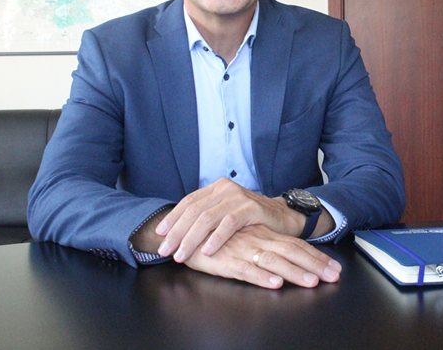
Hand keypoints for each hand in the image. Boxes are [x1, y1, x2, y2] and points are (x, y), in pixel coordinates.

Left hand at [156, 179, 301, 262]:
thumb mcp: (226, 213)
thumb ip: (207, 216)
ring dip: (191, 238)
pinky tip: (206, 250)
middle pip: (194, 211)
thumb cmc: (251, 220)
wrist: (283, 217)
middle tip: (165, 250)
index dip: (172, 218)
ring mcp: (238, 197)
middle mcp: (225, 189)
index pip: (188, 202)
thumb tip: (178, 232)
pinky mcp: (251, 208)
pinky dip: (215, 238)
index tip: (159, 234)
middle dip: (177, 232)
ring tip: (181, 255)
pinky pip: (228, 224)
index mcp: (216, 188)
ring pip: (207, 218)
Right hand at [181, 224, 341, 288]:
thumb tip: (288, 261)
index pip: (296, 245)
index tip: (335, 269)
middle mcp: (258, 240)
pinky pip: (246, 270)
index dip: (317, 257)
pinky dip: (261, 277)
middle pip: (292, 252)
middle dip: (315, 265)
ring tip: (311, 282)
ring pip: (274, 261)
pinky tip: (275, 283)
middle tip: (334, 276)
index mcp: (264, 235)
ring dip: (294, 272)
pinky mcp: (226, 262)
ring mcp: (243, 250)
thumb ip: (266, 246)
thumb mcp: (246, 240)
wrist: (186, 233)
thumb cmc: (219, 239)